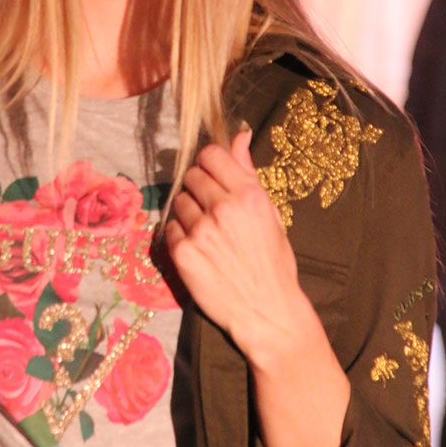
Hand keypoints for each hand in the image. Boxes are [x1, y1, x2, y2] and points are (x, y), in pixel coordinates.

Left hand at [166, 129, 302, 363]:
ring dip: (189, 212)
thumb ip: (248, 173)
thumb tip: (239, 135)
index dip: (211, 165)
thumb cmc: (273, 262)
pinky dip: (181, 235)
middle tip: (211, 208)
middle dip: (199, 187)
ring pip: (180, 201)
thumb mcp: (270, 213)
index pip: (211, 155)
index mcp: (248, 195)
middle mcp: (223, 208)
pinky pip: (171, 228)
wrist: (267, 311)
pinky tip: (198, 248)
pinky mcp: (183, 252)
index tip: (214, 177)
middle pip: (192, 175)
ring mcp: (201, 230)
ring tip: (207, 232)